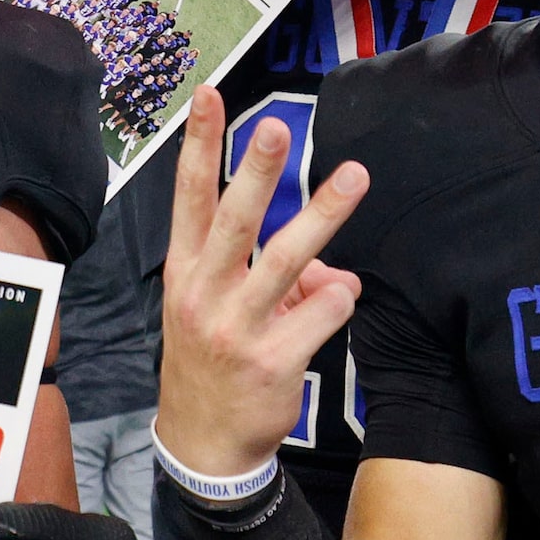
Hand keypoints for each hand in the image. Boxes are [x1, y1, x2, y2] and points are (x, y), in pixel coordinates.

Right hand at [155, 86, 367, 477]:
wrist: (203, 445)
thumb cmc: (209, 360)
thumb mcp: (211, 308)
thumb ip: (259, 271)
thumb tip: (325, 266)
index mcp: (184, 272)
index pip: (190, 198)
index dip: (198, 145)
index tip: (208, 95)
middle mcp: (205, 295)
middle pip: (235, 221)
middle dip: (255, 171)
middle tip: (276, 126)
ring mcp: (238, 329)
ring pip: (288, 261)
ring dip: (324, 215)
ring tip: (355, 177)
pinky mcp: (273, 361)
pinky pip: (323, 312)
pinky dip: (339, 298)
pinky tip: (336, 301)